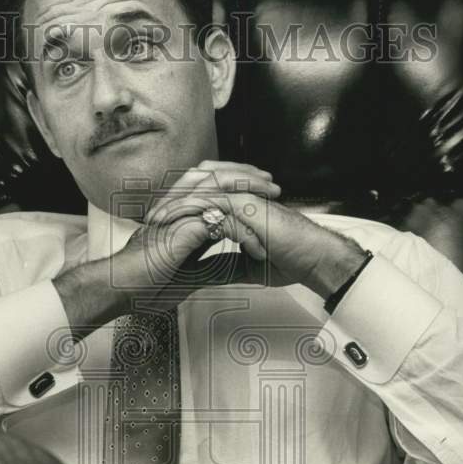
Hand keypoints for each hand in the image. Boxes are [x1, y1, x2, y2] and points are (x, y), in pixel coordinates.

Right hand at [53, 161, 278, 331]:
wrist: (123, 289)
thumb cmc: (146, 283)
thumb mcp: (188, 273)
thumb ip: (206, 262)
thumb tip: (227, 264)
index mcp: (181, 213)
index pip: (215, 188)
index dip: (239, 186)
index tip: (262, 195)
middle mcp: (181, 207)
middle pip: (220, 180)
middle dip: (249, 180)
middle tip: (274, 188)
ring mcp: (181, 214)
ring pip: (222, 191)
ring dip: (250, 195)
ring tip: (273, 202)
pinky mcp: (183, 228)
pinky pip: (221, 222)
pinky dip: (243, 233)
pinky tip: (257, 245)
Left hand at [145, 167, 367, 298]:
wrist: (314, 260)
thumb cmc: (290, 261)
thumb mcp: (247, 267)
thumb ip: (225, 265)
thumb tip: (206, 274)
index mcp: (239, 207)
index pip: (201, 200)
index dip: (178, 211)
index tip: (157, 229)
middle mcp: (239, 197)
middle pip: (194, 189)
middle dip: (169, 203)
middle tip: (148, 221)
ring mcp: (242, 197)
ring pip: (198, 192)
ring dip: (173, 205)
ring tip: (154, 221)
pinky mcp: (246, 204)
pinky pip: (210, 202)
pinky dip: (188, 210)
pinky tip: (172, 221)